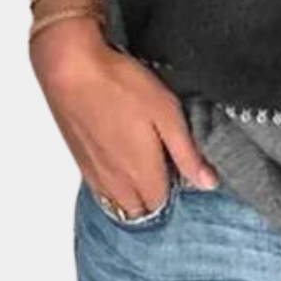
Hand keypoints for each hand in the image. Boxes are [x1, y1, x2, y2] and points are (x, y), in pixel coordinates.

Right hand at [29, 18, 219, 217]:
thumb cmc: (121, 87)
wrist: (72, 71)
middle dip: (155, 196)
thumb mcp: (167, 114)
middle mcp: (115, 182)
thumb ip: (187, 153)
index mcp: (141, 174)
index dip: (175, 187)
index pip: (162, 204)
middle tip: (164, 162)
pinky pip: (100, 188)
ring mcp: (94, 173)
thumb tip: (208, 183)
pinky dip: (113, 183)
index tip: (180, 164)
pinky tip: (119, 153)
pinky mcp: (79, 160)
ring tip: (143, 158)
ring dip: (133, 192)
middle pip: (139, 209)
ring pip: (118, 202)